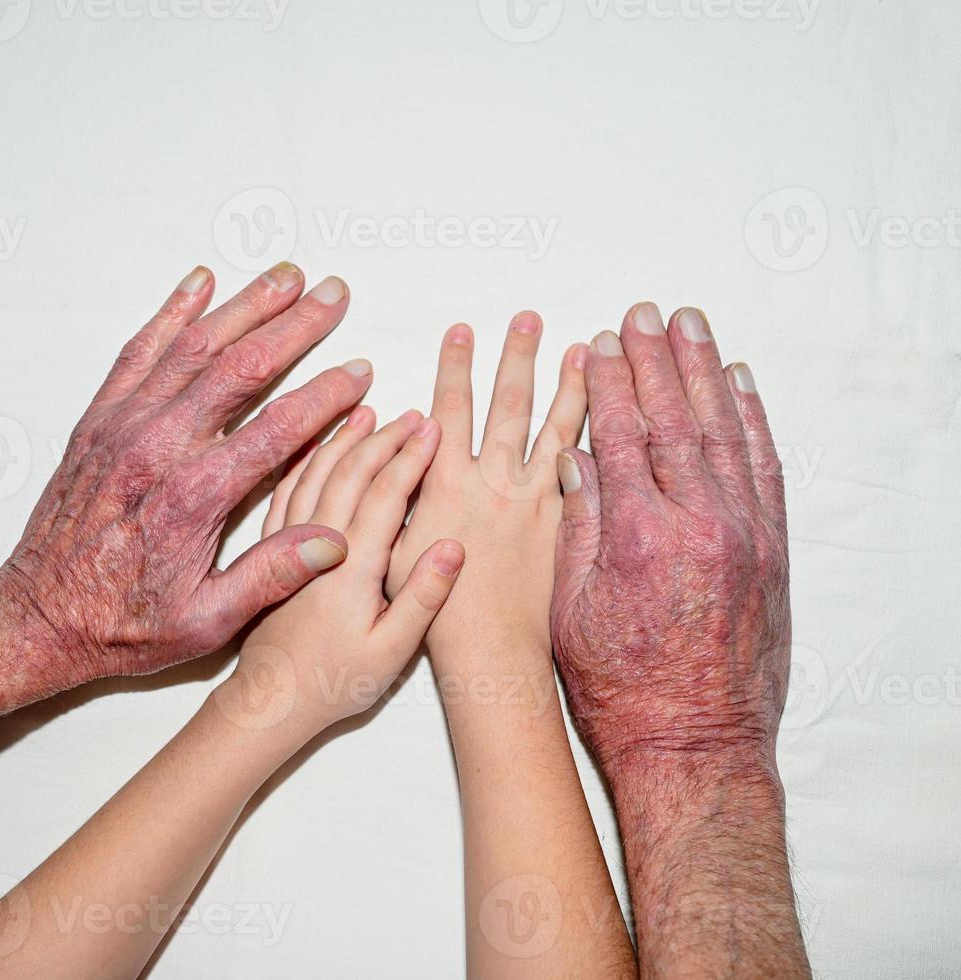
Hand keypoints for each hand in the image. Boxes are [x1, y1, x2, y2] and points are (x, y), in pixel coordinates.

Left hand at [0, 264, 372, 691]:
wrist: (39, 616)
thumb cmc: (122, 624)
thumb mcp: (205, 621)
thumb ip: (271, 576)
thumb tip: (336, 541)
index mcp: (193, 496)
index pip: (277, 428)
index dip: (325, 396)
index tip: (360, 371)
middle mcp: (157, 447)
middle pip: (239, 367)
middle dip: (293, 326)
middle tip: (334, 294)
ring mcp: (123, 426)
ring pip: (192, 346)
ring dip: (243, 305)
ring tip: (285, 274)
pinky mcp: (98, 421)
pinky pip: (138, 352)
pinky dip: (170, 312)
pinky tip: (199, 283)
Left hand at [217, 409, 463, 732]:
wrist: (268, 701)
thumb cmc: (332, 682)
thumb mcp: (391, 652)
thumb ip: (423, 598)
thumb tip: (455, 545)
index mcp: (349, 565)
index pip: (383, 493)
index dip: (410, 457)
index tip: (433, 427)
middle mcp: (315, 544)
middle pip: (349, 471)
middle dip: (383, 437)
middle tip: (412, 415)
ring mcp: (287, 543)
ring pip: (314, 473)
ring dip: (342, 439)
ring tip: (367, 414)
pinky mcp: (270, 549)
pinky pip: (285, 490)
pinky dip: (303, 460)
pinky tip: (314, 445)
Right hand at [387, 314, 587, 655]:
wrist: (490, 655)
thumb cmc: (436, 616)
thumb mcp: (396, 549)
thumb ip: (403, 497)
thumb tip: (406, 455)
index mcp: (449, 487)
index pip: (452, 410)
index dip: (455, 368)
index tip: (462, 331)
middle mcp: (497, 486)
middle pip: (510, 406)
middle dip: (516, 357)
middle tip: (527, 318)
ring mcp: (538, 504)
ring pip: (559, 430)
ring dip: (572, 385)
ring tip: (586, 349)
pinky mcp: (567, 525)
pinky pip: (589, 470)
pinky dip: (604, 438)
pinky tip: (620, 414)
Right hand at [550, 302, 789, 776]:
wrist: (696, 745)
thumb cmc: (621, 689)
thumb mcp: (572, 609)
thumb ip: (578, 526)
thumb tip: (577, 459)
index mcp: (640, 535)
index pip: (621, 435)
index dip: (607, 383)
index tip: (597, 342)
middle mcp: (700, 523)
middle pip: (676, 419)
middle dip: (656, 360)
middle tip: (644, 313)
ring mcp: (745, 534)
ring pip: (726, 432)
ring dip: (707, 372)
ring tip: (692, 327)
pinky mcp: (772, 551)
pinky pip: (764, 467)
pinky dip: (753, 420)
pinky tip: (741, 386)